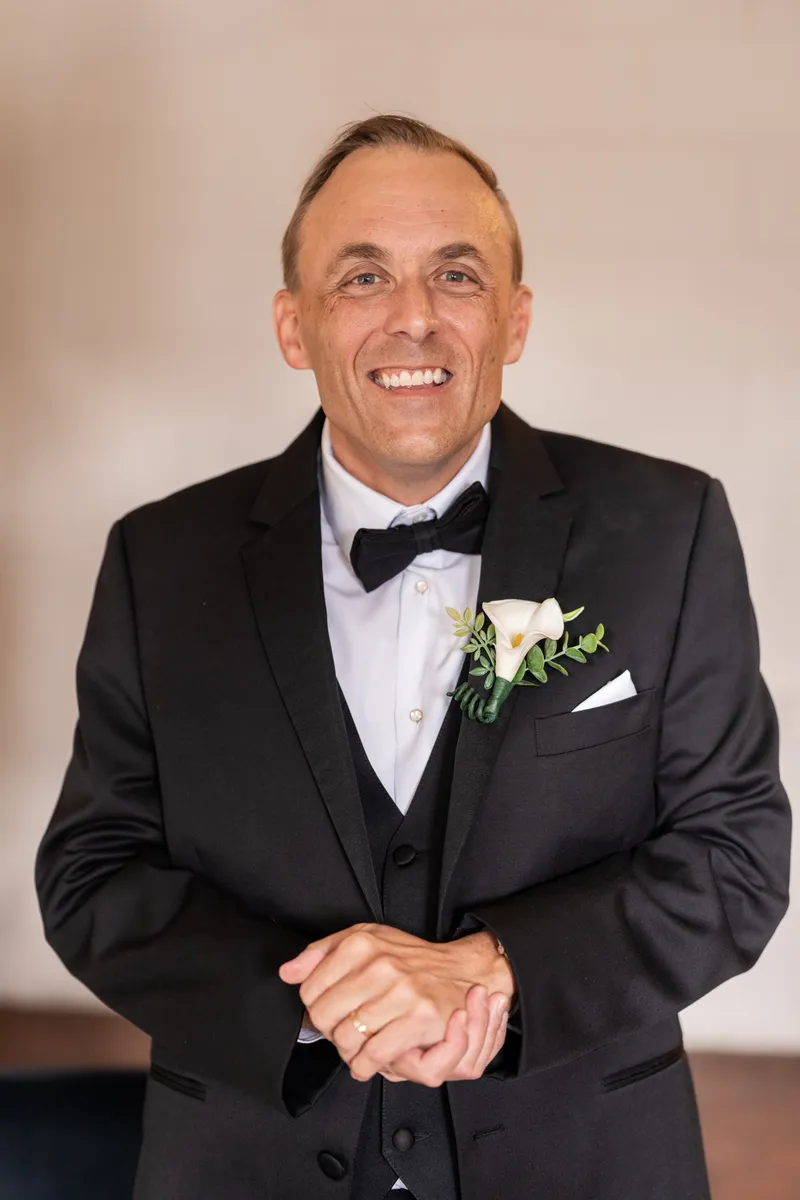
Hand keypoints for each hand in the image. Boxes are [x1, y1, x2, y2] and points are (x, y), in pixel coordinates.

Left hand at [278, 922, 514, 1083]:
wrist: (461, 972)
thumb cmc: (409, 960)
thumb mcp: (365, 940)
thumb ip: (321, 953)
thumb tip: (288, 972)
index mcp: (361, 943)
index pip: (309, 989)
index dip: (314, 1007)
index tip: (328, 1012)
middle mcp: (379, 964)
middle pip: (324, 1016)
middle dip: (329, 1031)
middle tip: (341, 1032)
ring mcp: (401, 991)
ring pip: (347, 1038)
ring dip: (347, 1051)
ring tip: (356, 1047)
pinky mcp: (420, 1018)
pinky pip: (375, 1054)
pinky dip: (366, 1066)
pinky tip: (369, 1061)